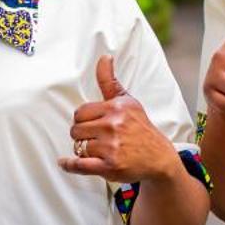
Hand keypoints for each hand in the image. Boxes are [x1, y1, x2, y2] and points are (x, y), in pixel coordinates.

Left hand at [60, 56, 181, 184]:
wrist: (159, 158)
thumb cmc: (140, 129)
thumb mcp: (128, 102)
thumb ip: (110, 81)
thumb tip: (104, 57)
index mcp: (116, 108)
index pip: (80, 112)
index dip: (83, 120)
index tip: (91, 125)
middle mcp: (114, 125)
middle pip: (76, 130)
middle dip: (82, 135)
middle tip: (95, 139)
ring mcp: (112, 147)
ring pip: (78, 146)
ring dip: (83, 150)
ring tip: (98, 151)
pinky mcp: (110, 167)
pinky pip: (79, 164)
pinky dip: (69, 165)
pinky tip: (64, 162)